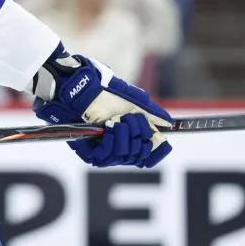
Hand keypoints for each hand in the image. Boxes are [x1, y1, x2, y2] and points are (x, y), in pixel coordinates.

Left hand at [31, 44, 172, 167]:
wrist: (76, 87)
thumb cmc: (101, 88)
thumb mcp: (130, 97)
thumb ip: (150, 111)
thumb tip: (169, 122)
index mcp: (128, 133)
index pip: (147, 154)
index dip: (155, 151)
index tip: (160, 142)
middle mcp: (117, 144)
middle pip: (139, 156)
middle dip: (139, 135)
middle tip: (129, 119)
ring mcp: (102, 149)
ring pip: (124, 157)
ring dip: (124, 137)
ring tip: (116, 121)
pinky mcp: (87, 152)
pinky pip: (105, 158)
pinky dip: (110, 142)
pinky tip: (108, 130)